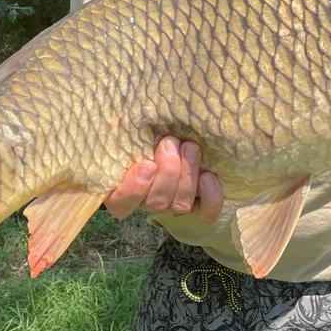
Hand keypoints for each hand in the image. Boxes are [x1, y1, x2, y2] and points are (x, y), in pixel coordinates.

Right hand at [105, 136, 223, 223]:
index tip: (146, 165)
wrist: (175, 132)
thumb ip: (121, 131)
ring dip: (186, 175)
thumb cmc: (144, 129)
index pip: (120, 204)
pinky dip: (209, 197)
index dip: (133, 190)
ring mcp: (173, 204)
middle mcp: (147, 201)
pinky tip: (208, 176)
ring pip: (180, 205)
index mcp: (122, 187)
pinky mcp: (198, 204)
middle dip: (167, 172)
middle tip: (170, 143)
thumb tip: (122, 117)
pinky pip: (206, 212)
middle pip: (155, 202)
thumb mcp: (128, 127)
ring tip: (189, 147)